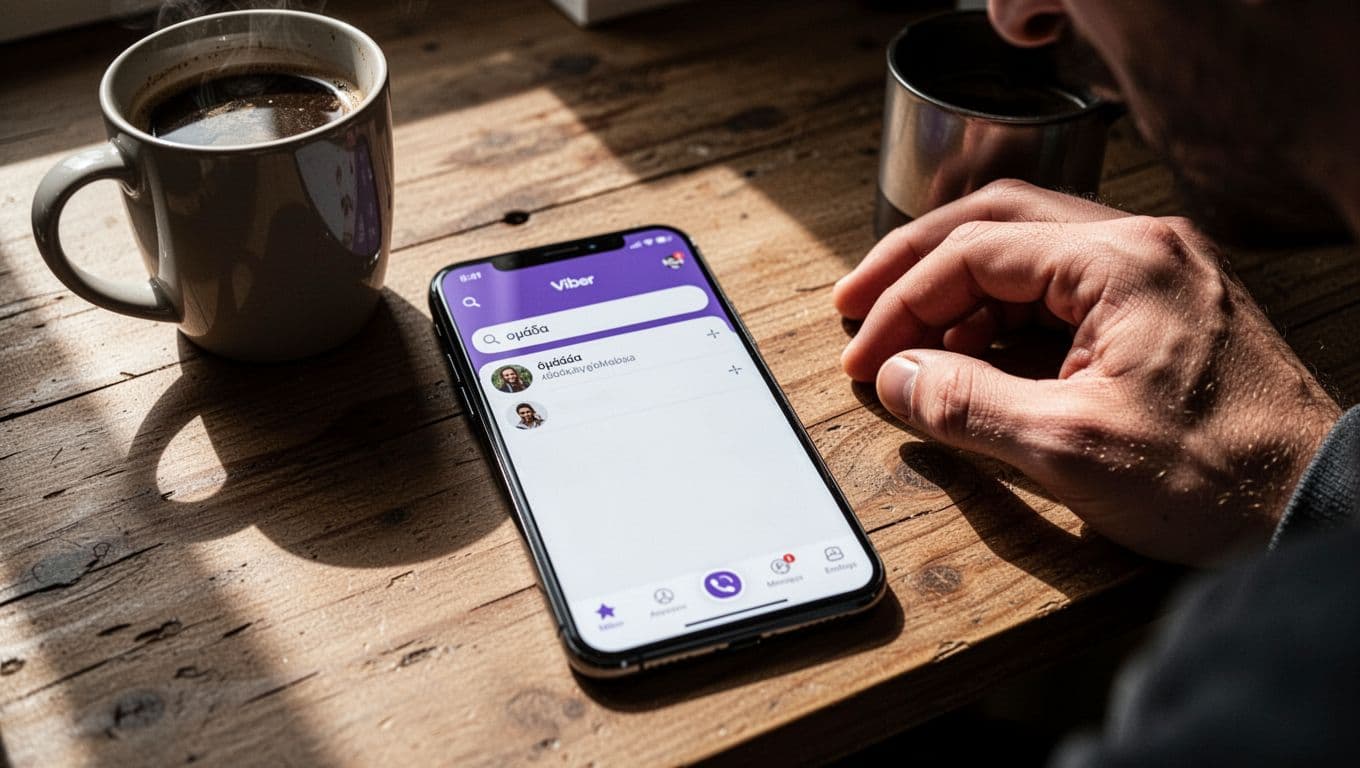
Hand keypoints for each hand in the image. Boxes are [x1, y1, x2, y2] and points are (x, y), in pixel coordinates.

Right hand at [835, 180, 1340, 564]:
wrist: (1316, 508)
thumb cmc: (1218, 479)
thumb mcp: (1070, 449)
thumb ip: (968, 404)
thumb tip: (896, 376)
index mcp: (1122, 261)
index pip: (975, 253)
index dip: (902, 304)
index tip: (863, 355)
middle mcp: (1141, 246)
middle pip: (995, 221)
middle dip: (915, 264)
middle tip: (856, 305)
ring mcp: (1155, 272)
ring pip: (1026, 249)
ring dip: (957, 287)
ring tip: (908, 340)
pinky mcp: (1160, 308)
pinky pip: (1060, 287)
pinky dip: (1002, 313)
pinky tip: (972, 353)